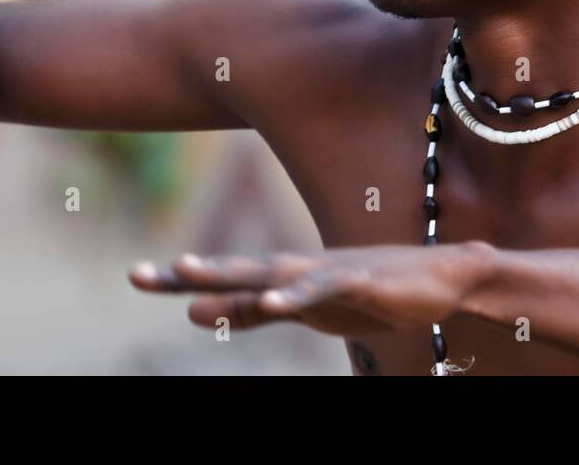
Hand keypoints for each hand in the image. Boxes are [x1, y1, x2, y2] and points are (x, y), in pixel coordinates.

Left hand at [128, 241, 494, 337]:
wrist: (442, 277)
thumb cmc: (370, 292)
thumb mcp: (302, 311)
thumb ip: (250, 311)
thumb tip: (192, 311)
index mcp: (283, 276)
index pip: (225, 277)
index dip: (181, 278)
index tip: (136, 276)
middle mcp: (298, 267)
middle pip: (235, 270)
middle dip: (189, 272)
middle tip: (137, 273)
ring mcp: (327, 271)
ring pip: (271, 273)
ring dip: (230, 273)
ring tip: (188, 275)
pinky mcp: (359, 280)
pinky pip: (322, 288)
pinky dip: (296, 293)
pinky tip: (270, 300)